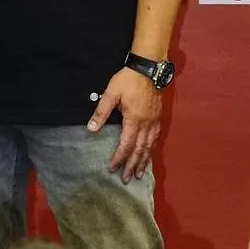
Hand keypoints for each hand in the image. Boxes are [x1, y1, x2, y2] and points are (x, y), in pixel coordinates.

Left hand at [93, 66, 162, 181]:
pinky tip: (148, 155)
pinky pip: (155, 139)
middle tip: (126, 179)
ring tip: (138, 174)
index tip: (112, 169)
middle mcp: (146, 124)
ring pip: (149, 147)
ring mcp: (153, 122)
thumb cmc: (128, 80)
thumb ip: (101, 112)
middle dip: (132, 166)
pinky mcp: (158, 118)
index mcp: (133, 120)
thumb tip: (91, 129)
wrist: (149, 69)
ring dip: (143, 161)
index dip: (119, 158)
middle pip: (139, 150)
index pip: (126, 145)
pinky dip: (151, 150)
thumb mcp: (111, 93)